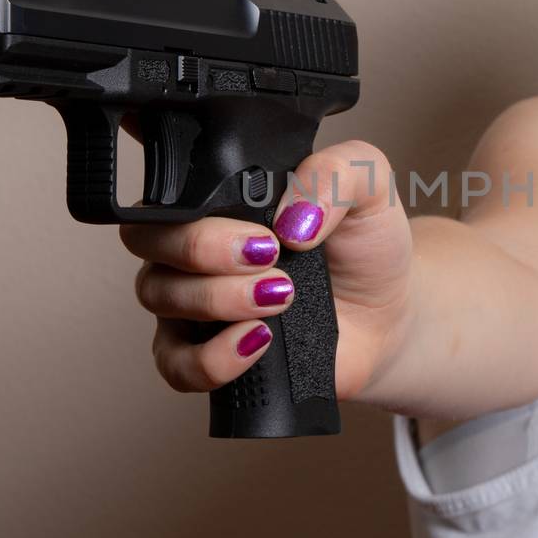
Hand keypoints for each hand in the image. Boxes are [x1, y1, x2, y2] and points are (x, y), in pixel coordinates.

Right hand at [118, 134, 416, 402]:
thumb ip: (334, 173)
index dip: (179, 195)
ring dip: (218, 298)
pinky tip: (258, 341)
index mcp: (220, 196)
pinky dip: (212, 357)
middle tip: (269, 254)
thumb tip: (291, 217)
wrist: (389, 313)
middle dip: (203, 247)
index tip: (248, 219)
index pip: (163, 183)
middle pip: (148, 240)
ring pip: (158, 296)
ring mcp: (194, 302)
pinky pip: (176, 364)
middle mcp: (194, 246)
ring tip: (281, 297)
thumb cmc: (365, 246)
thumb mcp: (367, 184)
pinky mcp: (206, 354)